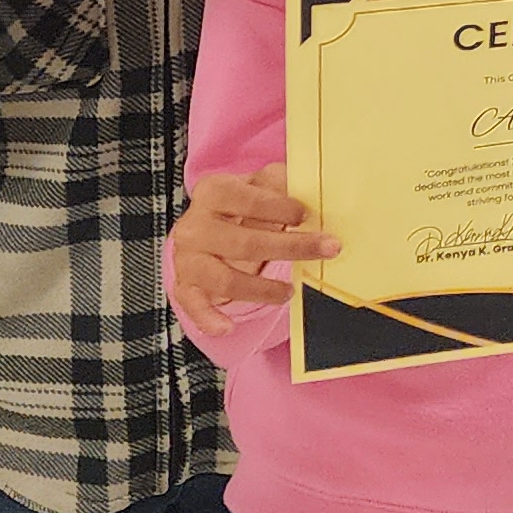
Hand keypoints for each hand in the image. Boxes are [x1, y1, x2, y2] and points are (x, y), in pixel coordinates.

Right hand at [166, 173, 337, 333]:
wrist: (203, 231)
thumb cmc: (238, 208)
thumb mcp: (256, 188)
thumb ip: (277, 185)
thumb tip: (308, 189)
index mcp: (214, 191)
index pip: (249, 199)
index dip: (280, 207)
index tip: (306, 215)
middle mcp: (195, 225)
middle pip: (245, 242)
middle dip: (291, 247)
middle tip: (328, 248)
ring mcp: (188, 257)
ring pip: (225, 279)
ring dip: (262, 290)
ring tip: (289, 291)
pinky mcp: (185, 285)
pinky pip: (195, 306)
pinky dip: (209, 318)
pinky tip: (228, 327)